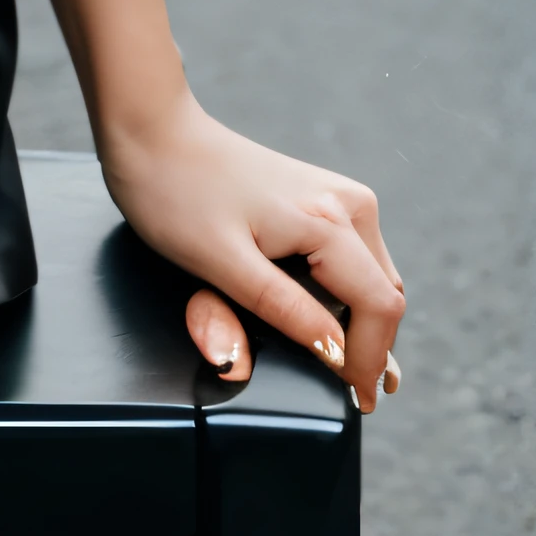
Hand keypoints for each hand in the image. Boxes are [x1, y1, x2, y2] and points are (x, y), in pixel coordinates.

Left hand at [104, 92, 404, 412]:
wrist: (152, 130)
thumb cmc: (175, 193)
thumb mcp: (222, 264)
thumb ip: (284, 311)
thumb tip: (338, 356)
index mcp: (329, 219)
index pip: (380, 308)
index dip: (371, 363)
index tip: (356, 404)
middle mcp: (347, 203)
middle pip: (383, 296)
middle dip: (367, 347)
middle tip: (337, 390)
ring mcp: (337, 196)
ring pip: (372, 280)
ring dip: (356, 322)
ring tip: (322, 355)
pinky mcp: (321, 198)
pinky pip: (351, 261)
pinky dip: (343, 296)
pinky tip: (317, 317)